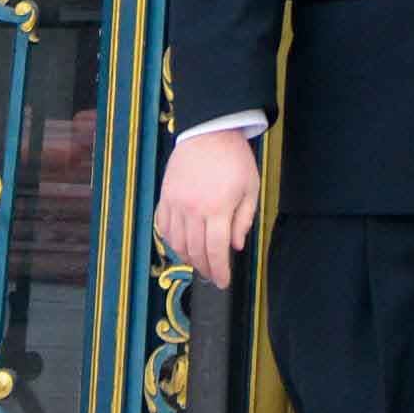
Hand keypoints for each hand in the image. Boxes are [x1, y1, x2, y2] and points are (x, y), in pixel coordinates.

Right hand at [154, 125, 262, 286]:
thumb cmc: (234, 159)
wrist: (210, 130)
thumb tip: (235, 246)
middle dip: (205, 269)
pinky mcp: (165, 195)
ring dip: (187, 257)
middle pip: (195, 251)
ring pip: (176, 242)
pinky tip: (181, 244)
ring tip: (198, 262)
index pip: (215, 250)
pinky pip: (163, 226)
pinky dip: (171, 240)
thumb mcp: (250, 188)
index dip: (219, 271)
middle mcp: (193, 208)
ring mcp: (176, 202)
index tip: (223, 282)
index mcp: (218, 208)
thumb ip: (243, 220)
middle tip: (213, 276)